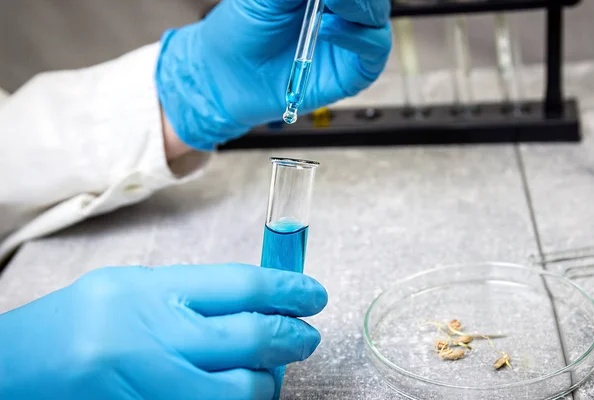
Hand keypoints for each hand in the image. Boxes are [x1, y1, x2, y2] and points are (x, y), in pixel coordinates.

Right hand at [0, 264, 327, 399]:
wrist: (13, 373)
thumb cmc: (78, 323)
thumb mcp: (132, 290)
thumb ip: (193, 296)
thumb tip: (260, 301)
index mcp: (145, 294)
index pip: (240, 285)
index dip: (288, 289)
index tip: (313, 294)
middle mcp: (147, 341)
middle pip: (250, 338)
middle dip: (292, 338)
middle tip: (306, 335)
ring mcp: (146, 389)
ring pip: (240, 393)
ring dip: (267, 382)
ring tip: (269, 370)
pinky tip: (237, 390)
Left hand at [156, 0, 391, 149]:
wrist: (226, 76)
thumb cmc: (240, 33)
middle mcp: (342, 12)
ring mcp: (350, 40)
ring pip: (377, 16)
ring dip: (360, 5)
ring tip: (331, 2)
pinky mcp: (353, 71)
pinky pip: (375, 50)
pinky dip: (358, 37)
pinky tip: (329, 29)